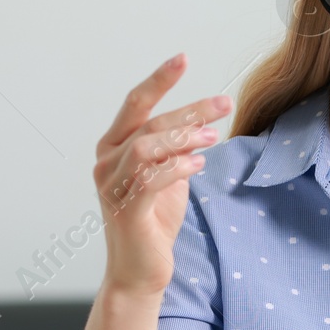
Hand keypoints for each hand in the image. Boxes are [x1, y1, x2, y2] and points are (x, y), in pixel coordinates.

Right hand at [93, 53, 231, 297]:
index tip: (183, 58)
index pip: (136, 104)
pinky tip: (198, 164)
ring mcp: (111, 186)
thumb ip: (178, 149)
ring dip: (182, 138)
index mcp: (115, 147)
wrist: (140, 270)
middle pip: (148, 122)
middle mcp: (106, 161)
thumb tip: (200, 124)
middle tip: (223, 104)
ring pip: (146, 147)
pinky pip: (149, 180)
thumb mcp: (171, 176)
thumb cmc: (154, 221)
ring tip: (213, 137)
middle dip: (188, 109)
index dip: (159, 80)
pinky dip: (176, 168)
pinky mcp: (125, 210)